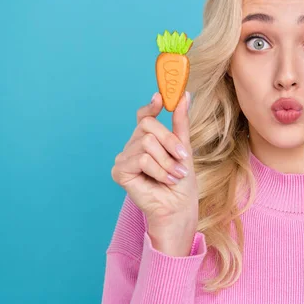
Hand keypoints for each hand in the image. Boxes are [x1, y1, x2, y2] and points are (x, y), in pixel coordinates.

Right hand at [111, 91, 198, 254]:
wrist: (179, 207)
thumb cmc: (181, 180)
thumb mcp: (184, 147)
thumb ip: (180, 122)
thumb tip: (184, 96)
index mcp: (146, 139)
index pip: (143, 116)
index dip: (150, 106)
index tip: (161, 97)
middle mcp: (132, 146)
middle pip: (148, 126)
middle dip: (169, 142)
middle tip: (182, 158)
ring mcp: (123, 158)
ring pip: (146, 143)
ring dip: (167, 161)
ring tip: (174, 175)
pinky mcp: (119, 171)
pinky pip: (142, 159)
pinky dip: (158, 170)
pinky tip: (164, 180)